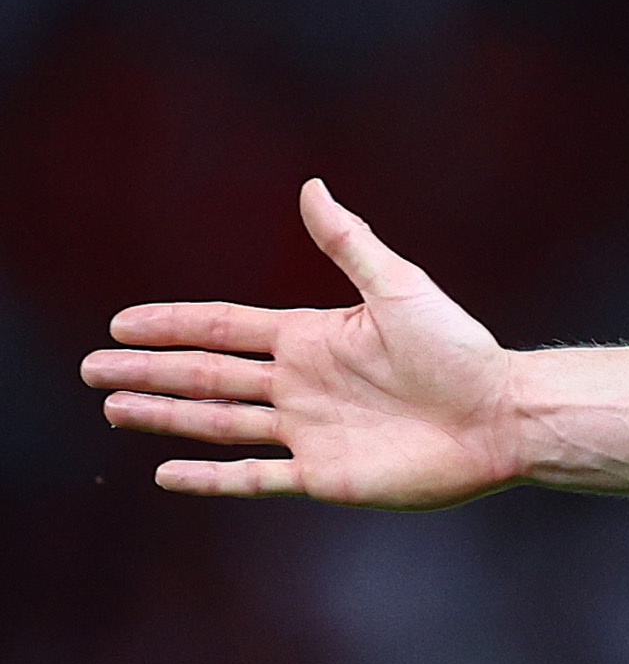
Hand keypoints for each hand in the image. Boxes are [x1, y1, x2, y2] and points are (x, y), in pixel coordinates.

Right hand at [83, 181, 524, 505]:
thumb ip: (349, 243)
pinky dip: (211, 478)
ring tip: (114, 409)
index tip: (121, 323)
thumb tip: (311, 185)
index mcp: (312, 339)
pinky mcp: (325, 476)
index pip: (223, 328)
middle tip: (91, 370)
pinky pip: (254, 478)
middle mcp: (302, 384)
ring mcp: (309, 432)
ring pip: (218, 424)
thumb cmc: (462, 350)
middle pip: (206, 377)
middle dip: (148, 373)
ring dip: (165, 417)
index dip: (171, 325)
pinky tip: (167, 473)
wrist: (503, 416)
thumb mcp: (399, 288)